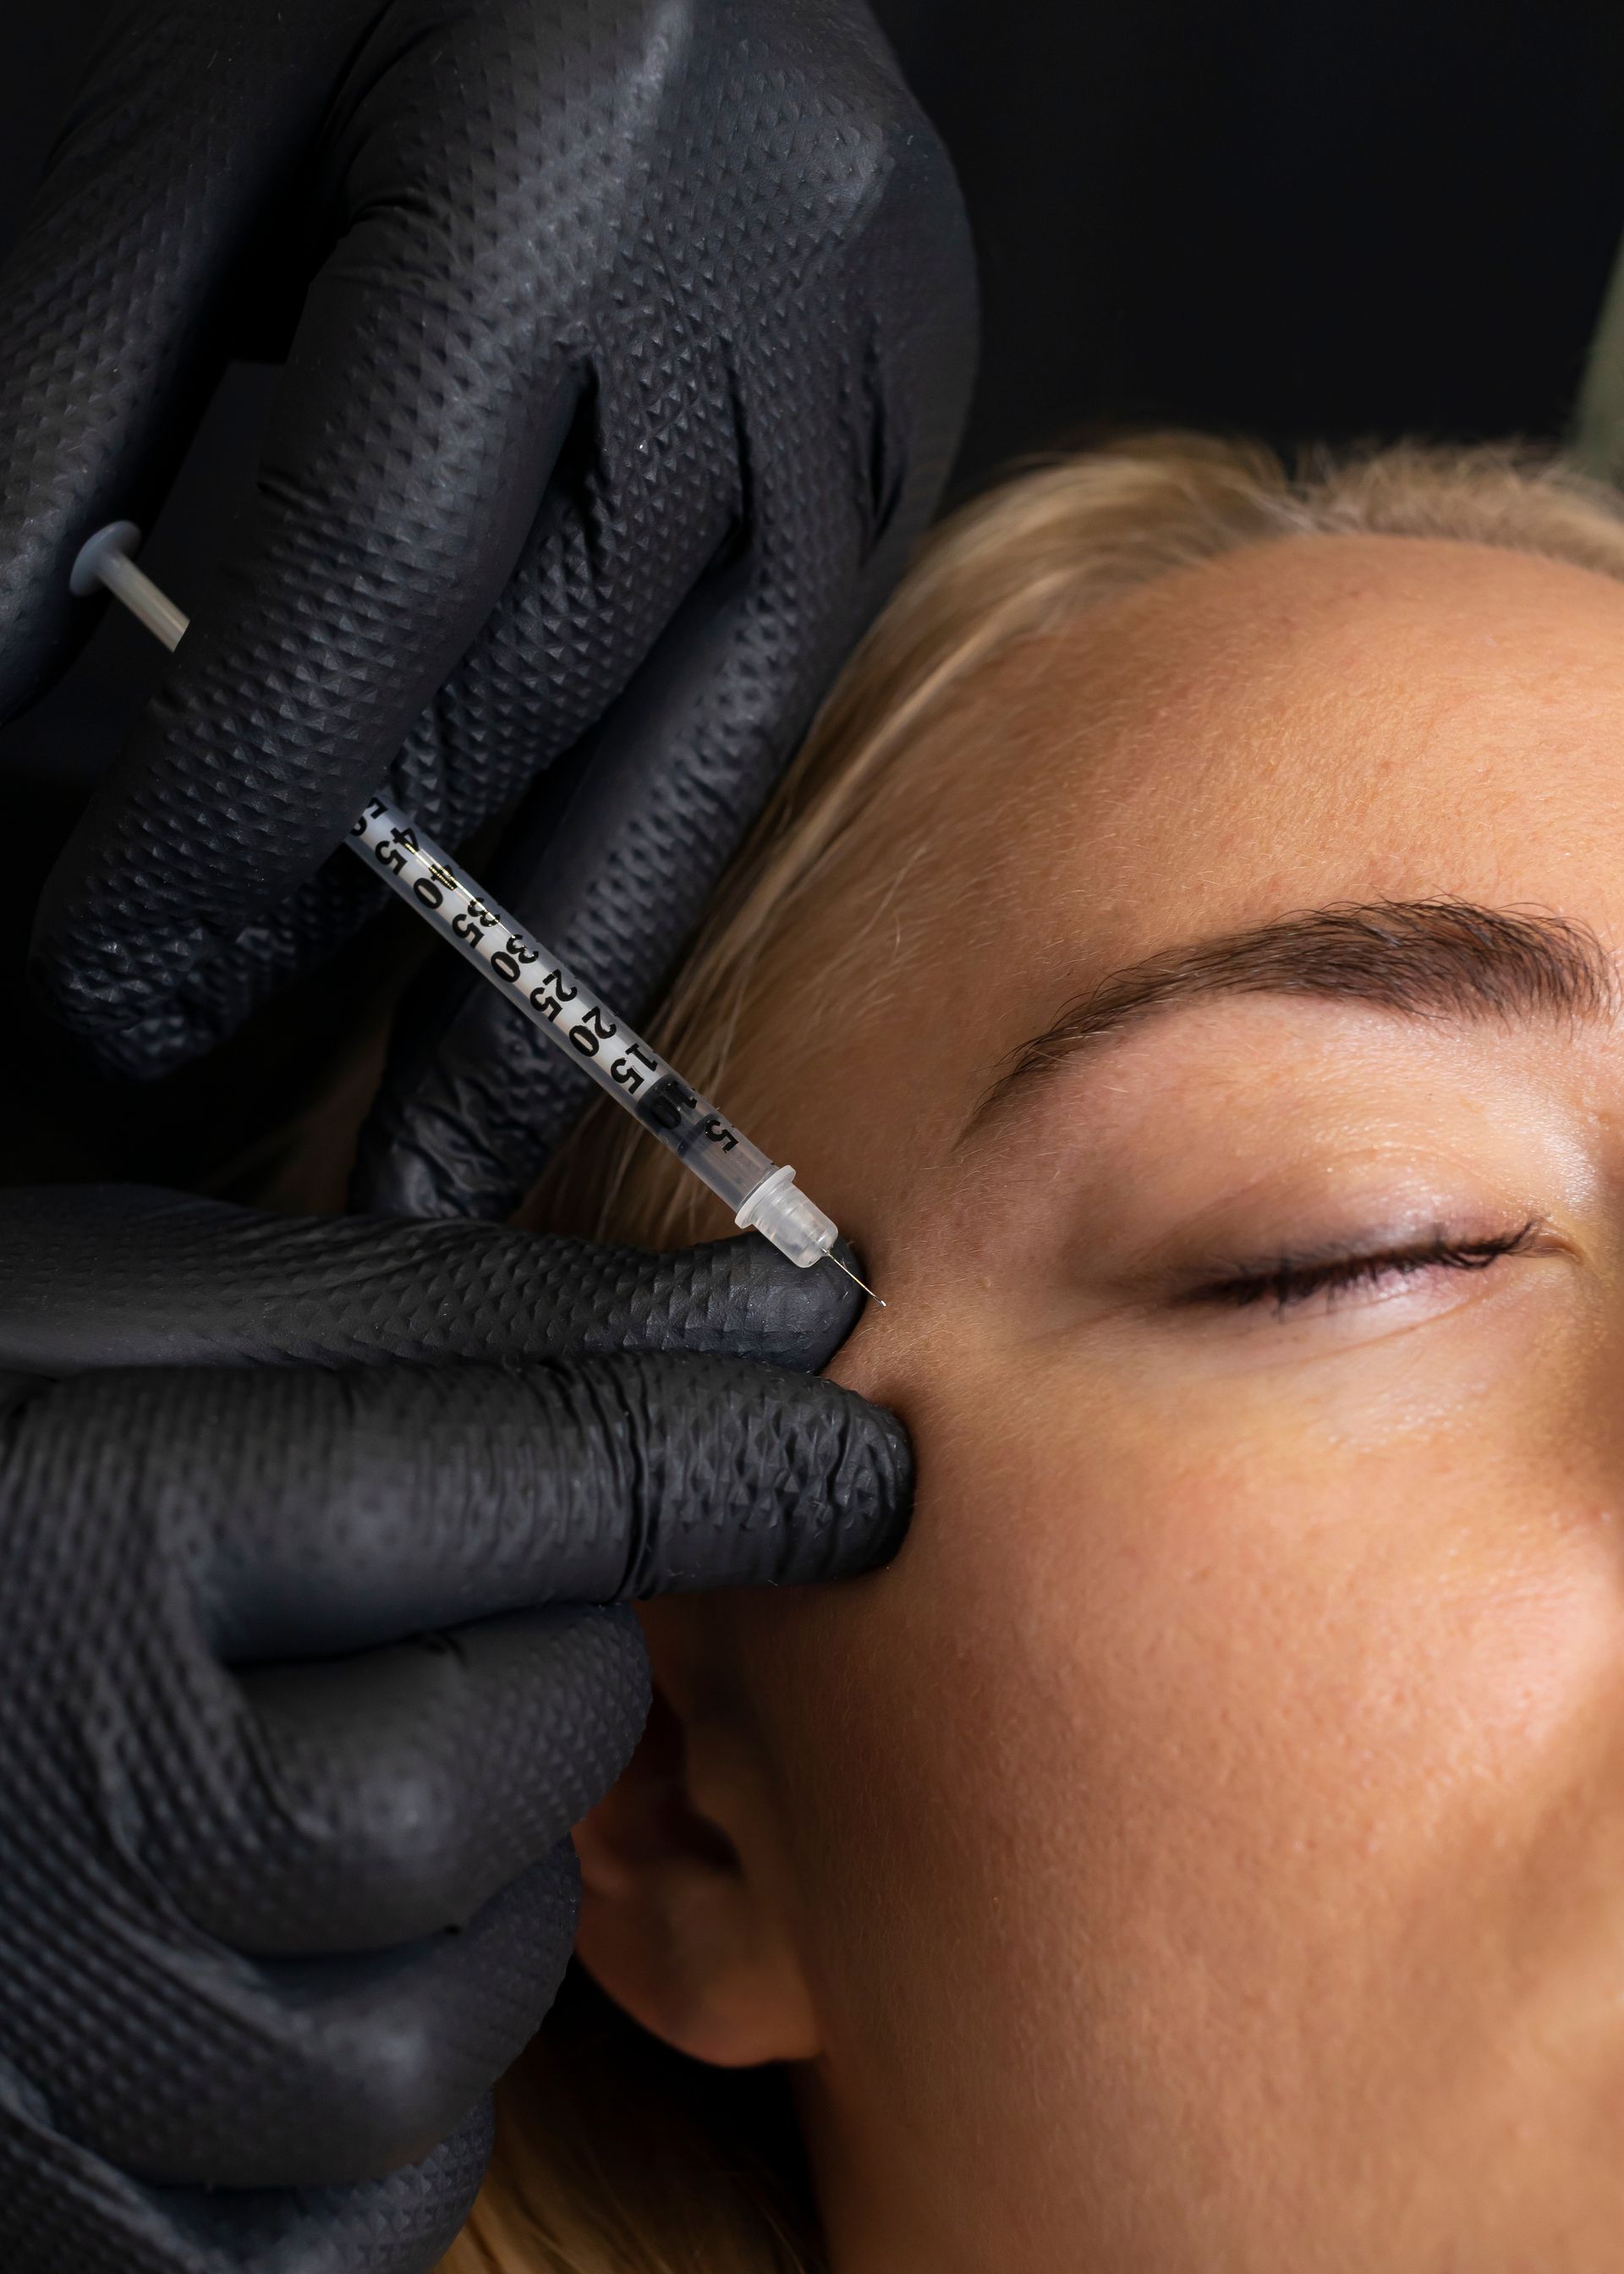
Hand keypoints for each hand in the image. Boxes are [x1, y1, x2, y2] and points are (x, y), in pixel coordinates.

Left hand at [0, 0, 974, 1213]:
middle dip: (381, 939)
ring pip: (694, 745)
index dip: (236, 809)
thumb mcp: (185, 134)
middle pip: (548, 688)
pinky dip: (638, 851)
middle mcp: (765, 280)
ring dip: (550, 980)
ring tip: (444, 1172)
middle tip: (267, 1133)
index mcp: (560, 149)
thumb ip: (72, 412)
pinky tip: (552, 980)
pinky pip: (763, 698)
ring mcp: (872, 372)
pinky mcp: (910, 436)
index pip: (375, 564)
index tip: (115, 984)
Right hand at [0, 1185, 908, 2272]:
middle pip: (503, 1773)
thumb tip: (767, 1307)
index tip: (856, 1463)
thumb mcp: (134, 1325)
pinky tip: (297, 1955)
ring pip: (453, 2016)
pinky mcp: (69, 2218)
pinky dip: (390, 2089)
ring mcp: (54, 2047)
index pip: (525, 1488)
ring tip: (337, 1787)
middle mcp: (61, 1808)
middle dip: (543, 1688)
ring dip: (467, 1896)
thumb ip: (444, 1319)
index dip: (731, 1462)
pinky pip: (365, 2200)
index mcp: (86, 1527)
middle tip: (453, 1634)